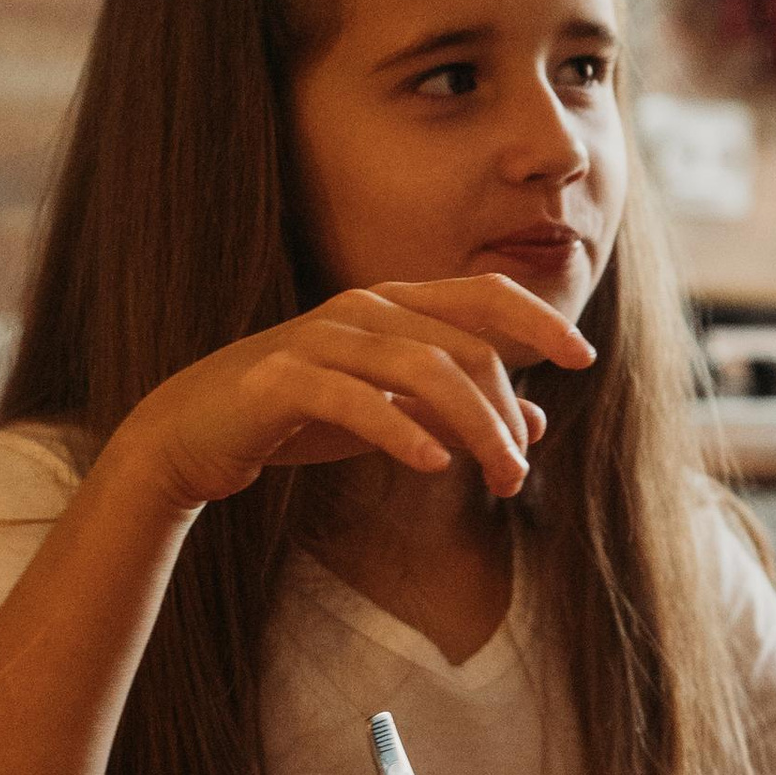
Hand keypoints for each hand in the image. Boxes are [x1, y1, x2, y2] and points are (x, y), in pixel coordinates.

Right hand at [110, 276, 595, 516]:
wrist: (192, 433)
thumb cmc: (299, 417)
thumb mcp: (392, 411)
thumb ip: (457, 410)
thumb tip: (534, 422)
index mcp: (393, 305)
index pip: (483, 295)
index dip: (537, 320)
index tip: (582, 358)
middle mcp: (362, 308)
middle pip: (464, 347)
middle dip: (504, 413)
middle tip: (520, 474)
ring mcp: (319, 337)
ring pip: (422, 370)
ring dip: (474, 427)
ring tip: (501, 478)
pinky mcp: (281, 378)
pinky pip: (356, 399)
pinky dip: (401, 430)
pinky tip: (434, 464)